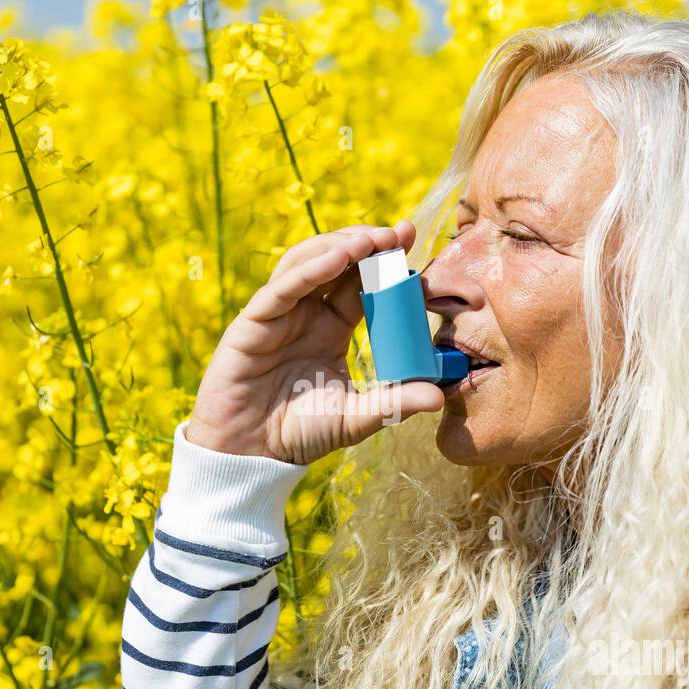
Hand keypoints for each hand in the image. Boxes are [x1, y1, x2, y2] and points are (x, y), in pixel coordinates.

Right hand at [185, 222, 445, 463]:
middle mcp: (306, 313)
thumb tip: (438, 397)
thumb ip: (393, 404)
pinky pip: (283, 288)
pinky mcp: (253, 323)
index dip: (387, 266)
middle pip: (337, 263)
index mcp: (331, 327)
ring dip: (340, 246)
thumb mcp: (355, 418)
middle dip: (368, 243)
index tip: (416, 249)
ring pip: (308, 263)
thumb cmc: (298, 434)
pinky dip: (310, 270)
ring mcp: (279, 315)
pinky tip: (337, 259)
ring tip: (372, 240)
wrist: (250, 455)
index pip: (362, 285)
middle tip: (400, 233)